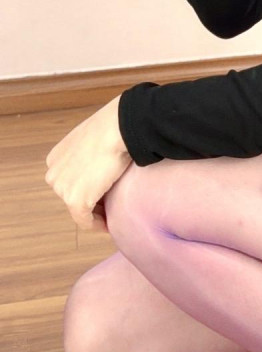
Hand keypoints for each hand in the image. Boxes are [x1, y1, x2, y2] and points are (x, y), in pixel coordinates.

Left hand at [45, 95, 132, 232]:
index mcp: (55, 158)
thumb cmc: (112, 127)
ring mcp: (62, 189)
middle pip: (73, 195)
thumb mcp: (92, 137)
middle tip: (111, 203)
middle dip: (90, 200)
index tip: (102, 193)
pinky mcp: (75, 201)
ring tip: (113, 212)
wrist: (118, 128)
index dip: (86, 188)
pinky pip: (86, 221)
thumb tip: (103, 162)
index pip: (70, 180)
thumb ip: (88, 151)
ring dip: (96, 212)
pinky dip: (98, 225)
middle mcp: (53, 175)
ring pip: (79, 209)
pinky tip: (109, 224)